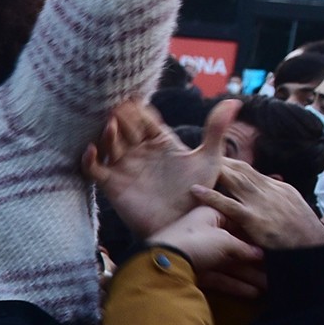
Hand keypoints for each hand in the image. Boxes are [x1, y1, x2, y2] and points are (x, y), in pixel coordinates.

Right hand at [87, 99, 241, 241]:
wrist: (182, 225)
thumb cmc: (198, 194)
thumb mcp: (209, 159)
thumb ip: (215, 130)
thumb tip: (234, 101)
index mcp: (160, 141)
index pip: (144, 118)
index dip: (137, 109)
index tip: (133, 99)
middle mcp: (139, 151)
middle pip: (123, 127)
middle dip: (119, 118)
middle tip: (117, 108)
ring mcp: (124, 167)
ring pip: (108, 144)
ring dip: (106, 134)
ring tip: (110, 126)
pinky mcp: (113, 185)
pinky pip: (94, 169)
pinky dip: (89, 160)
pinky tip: (91, 150)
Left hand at [145, 206, 264, 298]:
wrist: (164, 262)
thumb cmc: (196, 241)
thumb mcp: (225, 240)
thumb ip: (244, 247)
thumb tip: (260, 254)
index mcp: (211, 215)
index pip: (238, 222)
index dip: (256, 234)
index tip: (275, 244)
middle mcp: (206, 232)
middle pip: (236, 246)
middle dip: (256, 259)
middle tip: (278, 269)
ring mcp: (200, 253)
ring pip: (229, 264)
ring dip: (250, 275)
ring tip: (271, 285)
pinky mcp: (196, 272)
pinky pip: (220, 277)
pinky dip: (235, 285)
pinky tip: (254, 293)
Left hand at [191, 160, 323, 252]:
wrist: (315, 248)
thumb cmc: (304, 233)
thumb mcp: (293, 208)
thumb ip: (278, 197)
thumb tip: (272, 184)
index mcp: (278, 188)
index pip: (251, 171)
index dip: (232, 164)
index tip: (215, 158)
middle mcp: (269, 191)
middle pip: (241, 170)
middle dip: (221, 161)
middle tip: (198, 154)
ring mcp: (261, 204)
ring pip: (234, 182)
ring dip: (215, 172)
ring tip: (194, 164)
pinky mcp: (255, 219)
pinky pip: (229, 205)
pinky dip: (211, 197)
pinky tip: (195, 190)